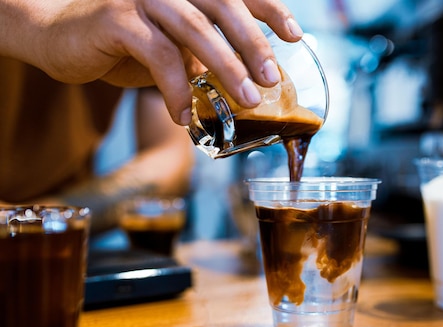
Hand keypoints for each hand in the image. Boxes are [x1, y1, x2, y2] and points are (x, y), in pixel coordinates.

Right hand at [0, 0, 302, 124]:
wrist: (63, 37)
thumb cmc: (129, 44)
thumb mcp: (177, 47)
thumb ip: (208, 55)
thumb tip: (252, 87)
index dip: (270, 9)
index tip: (295, 35)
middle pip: (224, 5)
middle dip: (253, 44)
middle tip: (272, 79)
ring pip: (196, 29)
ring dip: (226, 67)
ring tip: (247, 101)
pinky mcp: (119, 20)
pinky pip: (160, 56)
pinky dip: (177, 89)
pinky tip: (183, 116)